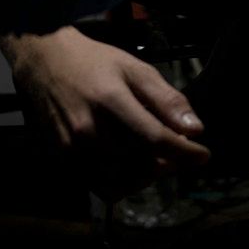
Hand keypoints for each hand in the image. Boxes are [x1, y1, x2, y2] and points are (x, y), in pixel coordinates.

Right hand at [3, 27, 209, 198]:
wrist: (44, 63)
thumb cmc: (94, 63)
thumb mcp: (135, 69)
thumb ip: (166, 99)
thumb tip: (195, 129)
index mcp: (110, 100)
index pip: (155, 138)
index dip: (184, 152)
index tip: (204, 155)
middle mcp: (88, 130)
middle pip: (140, 163)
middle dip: (168, 161)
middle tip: (177, 150)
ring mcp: (72, 149)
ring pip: (122, 181)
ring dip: (146, 175)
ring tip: (155, 157)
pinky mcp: (63, 160)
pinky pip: (101, 186)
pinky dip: (123, 183)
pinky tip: (131, 166)